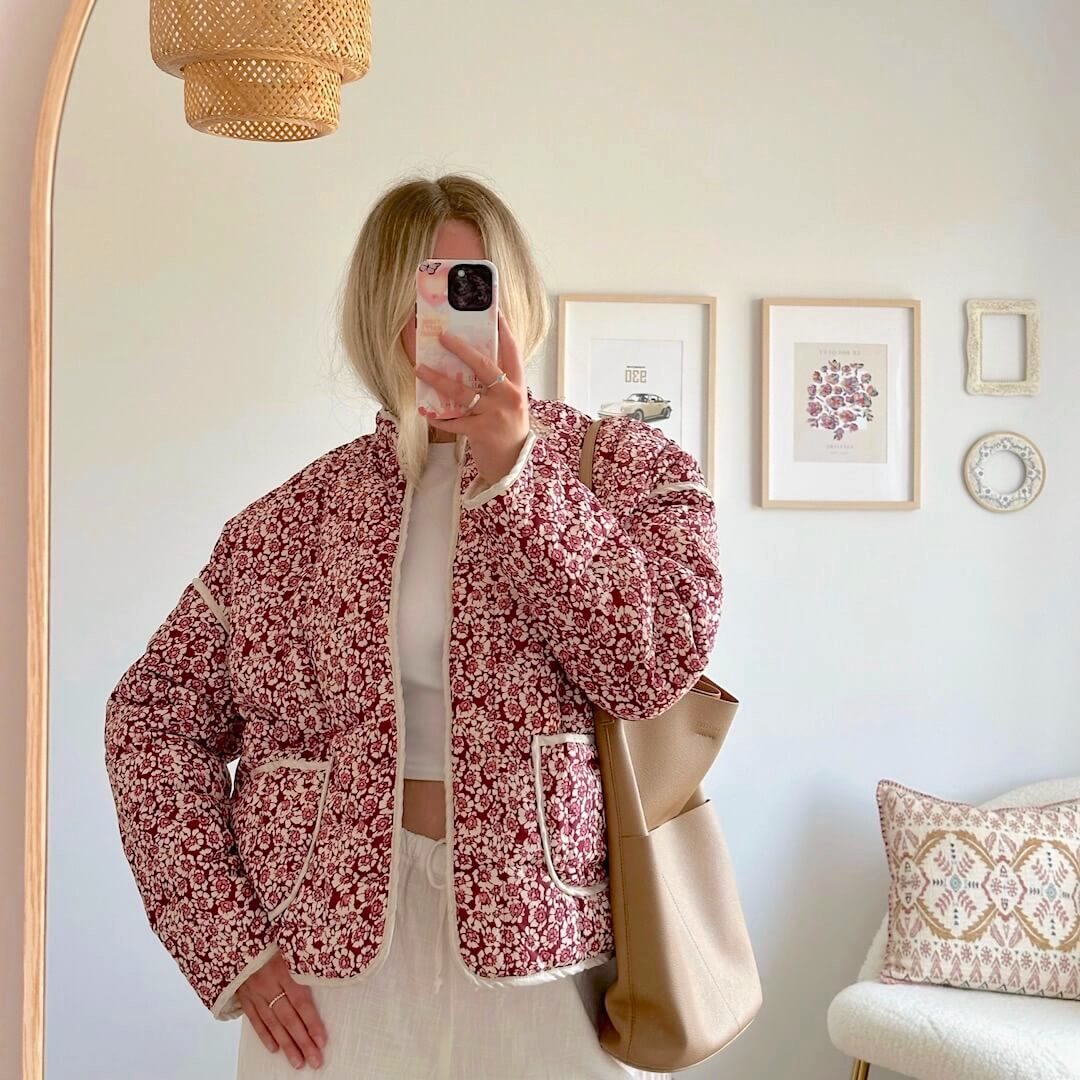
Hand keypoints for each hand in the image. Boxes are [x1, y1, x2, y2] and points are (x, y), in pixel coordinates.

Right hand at [237, 947, 327, 1069]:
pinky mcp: (243, 996)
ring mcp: (254, 993)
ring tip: (298, 1062)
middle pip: (288, 1018)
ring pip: (272, 1023)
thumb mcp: (289, 942)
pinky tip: (275, 1048)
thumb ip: (303, 959)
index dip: (312, 1022)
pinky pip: (254, 1019)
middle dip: (302, 1041)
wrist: (234, 933)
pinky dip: (265, 1035)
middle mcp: (268, 984)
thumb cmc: (268, 935)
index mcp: (283, 969)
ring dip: (286, 1045)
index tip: (322, 1040)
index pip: (300, 1001)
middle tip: (315, 1060)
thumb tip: (327, 971)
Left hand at [415, 311, 530, 485]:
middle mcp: (509, 397)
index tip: (495, 311)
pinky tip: (425, 410)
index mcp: (517, 386)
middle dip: (461, 349)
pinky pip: (454, 420)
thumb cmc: (508, 432)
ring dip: (438, 379)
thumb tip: (470, 362)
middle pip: (483, 365)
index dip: (504, 331)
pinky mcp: (482, 431)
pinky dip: (438, 415)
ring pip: (462, 391)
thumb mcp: (510, 404)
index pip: (512, 352)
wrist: (513, 466)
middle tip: (442, 335)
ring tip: (420, 369)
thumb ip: (498, 386)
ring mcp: (495, 414)